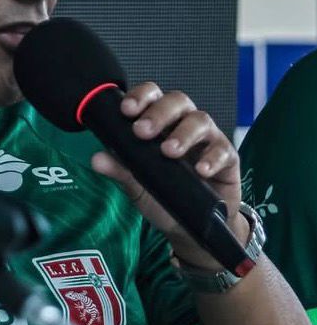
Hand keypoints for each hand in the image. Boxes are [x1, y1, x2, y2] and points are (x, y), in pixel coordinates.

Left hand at [89, 82, 246, 264]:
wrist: (191, 228)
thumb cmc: (164, 196)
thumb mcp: (138, 186)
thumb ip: (120, 170)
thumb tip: (96, 159)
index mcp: (160, 123)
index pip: (152, 97)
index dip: (140, 97)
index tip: (126, 110)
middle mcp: (183, 124)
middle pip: (178, 101)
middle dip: (159, 113)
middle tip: (142, 132)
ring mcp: (207, 139)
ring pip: (201, 120)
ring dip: (184, 133)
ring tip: (169, 151)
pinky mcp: (228, 158)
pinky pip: (224, 150)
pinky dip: (212, 158)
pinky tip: (201, 170)